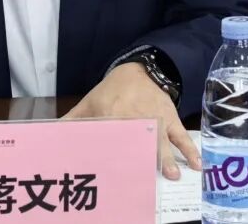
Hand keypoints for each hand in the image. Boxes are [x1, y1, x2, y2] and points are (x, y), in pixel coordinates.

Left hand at [63, 62, 199, 179]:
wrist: (140, 70)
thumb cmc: (111, 90)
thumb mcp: (89, 102)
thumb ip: (72, 120)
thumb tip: (51, 134)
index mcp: (110, 114)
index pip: (107, 137)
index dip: (107, 153)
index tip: (109, 171)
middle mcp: (134, 118)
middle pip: (136, 142)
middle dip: (140, 159)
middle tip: (142, 178)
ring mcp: (154, 119)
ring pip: (160, 141)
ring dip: (166, 157)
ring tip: (171, 174)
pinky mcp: (169, 119)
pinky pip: (180, 135)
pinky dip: (189, 149)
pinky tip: (196, 164)